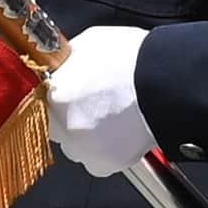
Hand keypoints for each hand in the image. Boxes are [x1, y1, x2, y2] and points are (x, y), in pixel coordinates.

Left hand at [45, 25, 153, 175]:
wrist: (168, 81)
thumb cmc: (132, 58)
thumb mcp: (88, 43)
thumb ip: (68, 61)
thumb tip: (63, 65)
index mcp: (55, 95)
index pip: (38, 102)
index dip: (55, 98)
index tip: (65, 95)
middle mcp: (65, 126)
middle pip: (57, 127)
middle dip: (70, 117)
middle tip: (93, 104)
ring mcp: (85, 148)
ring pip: (76, 146)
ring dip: (87, 136)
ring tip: (111, 117)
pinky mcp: (106, 163)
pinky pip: (98, 161)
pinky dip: (107, 150)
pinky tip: (121, 131)